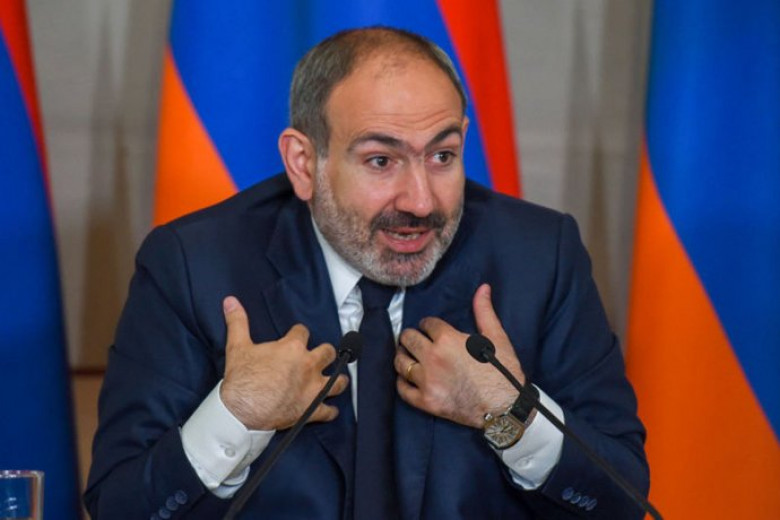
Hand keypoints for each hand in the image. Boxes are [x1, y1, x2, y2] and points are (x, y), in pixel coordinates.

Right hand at [219, 296, 348, 430]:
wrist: (242, 411)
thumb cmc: (242, 380)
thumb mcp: (237, 346)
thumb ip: (237, 321)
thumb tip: (231, 301)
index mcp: (292, 348)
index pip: (302, 332)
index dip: (299, 333)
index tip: (297, 335)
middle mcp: (308, 366)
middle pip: (327, 352)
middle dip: (325, 352)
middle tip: (321, 355)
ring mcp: (313, 388)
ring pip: (338, 381)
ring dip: (338, 380)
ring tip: (337, 379)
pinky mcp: (312, 409)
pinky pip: (328, 411)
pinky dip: (330, 411)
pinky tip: (331, 410)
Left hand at [396, 284, 523, 427]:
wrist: (505, 407)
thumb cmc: (503, 371)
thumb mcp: (496, 337)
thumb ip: (484, 311)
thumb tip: (483, 288)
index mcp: (447, 340)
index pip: (427, 324)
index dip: (429, 324)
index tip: (431, 329)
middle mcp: (432, 358)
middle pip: (408, 339)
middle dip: (411, 336)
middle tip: (416, 340)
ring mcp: (427, 381)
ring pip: (400, 363)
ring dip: (404, 356)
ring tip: (409, 356)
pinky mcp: (426, 401)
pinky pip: (403, 389)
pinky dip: (402, 382)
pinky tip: (407, 378)